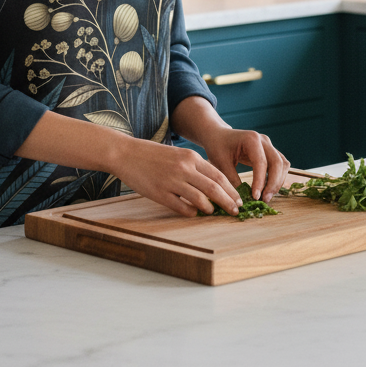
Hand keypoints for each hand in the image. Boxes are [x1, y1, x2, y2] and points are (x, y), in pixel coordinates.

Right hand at [110, 137, 242, 216]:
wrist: (127, 153)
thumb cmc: (153, 155)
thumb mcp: (178, 155)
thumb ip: (194, 168)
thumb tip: (212, 186)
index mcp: (190, 157)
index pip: (218, 175)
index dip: (231, 190)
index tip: (238, 199)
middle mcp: (184, 168)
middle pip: (214, 188)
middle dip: (228, 202)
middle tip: (236, 211)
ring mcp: (172, 181)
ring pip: (200, 199)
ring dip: (210, 208)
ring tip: (213, 212)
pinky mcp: (160, 193)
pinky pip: (182, 207)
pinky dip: (191, 212)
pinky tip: (194, 213)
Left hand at [201, 126, 289, 203]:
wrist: (218, 135)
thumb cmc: (218, 147)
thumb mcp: (220, 163)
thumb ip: (231, 180)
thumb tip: (242, 200)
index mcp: (251, 139)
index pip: (261, 163)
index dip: (260, 181)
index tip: (255, 197)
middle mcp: (263, 140)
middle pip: (277, 163)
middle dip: (273, 183)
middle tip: (264, 200)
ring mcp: (269, 145)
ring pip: (282, 164)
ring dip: (278, 182)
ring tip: (266, 197)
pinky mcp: (270, 151)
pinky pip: (280, 165)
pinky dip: (278, 178)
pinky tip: (269, 189)